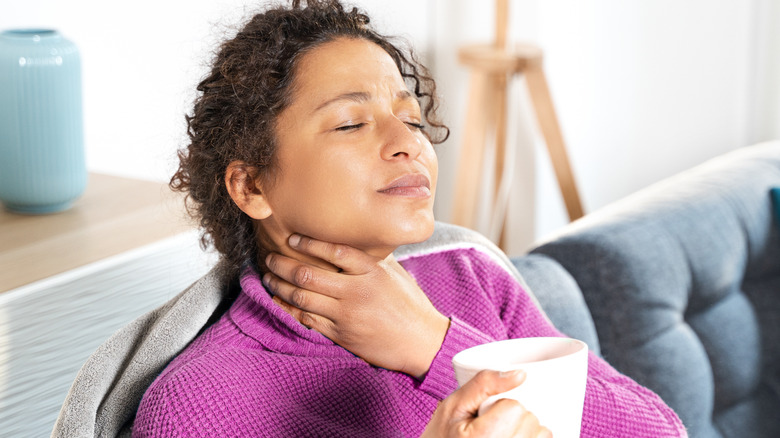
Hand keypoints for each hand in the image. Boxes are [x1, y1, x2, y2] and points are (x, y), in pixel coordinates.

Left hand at [263, 234, 450, 377]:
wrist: (421, 342)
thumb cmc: (410, 304)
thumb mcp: (395, 273)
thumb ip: (373, 257)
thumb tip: (355, 238)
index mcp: (371, 272)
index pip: (334, 252)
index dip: (309, 243)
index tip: (292, 238)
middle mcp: (356, 292)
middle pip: (308, 275)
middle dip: (283, 265)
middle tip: (270, 257)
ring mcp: (346, 315)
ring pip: (302, 297)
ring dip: (280, 286)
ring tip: (269, 277)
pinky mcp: (341, 334)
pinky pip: (307, 319)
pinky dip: (289, 308)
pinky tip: (279, 300)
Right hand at [422, 370, 551, 437]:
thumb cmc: (442, 436)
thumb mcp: (454, 405)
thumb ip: (484, 384)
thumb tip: (521, 374)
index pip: (514, 408)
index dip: (502, 405)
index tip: (485, 413)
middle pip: (530, 420)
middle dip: (515, 416)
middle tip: (491, 425)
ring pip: (542, 433)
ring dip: (527, 429)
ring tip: (502, 435)